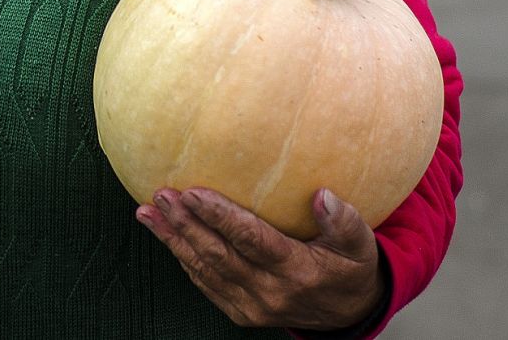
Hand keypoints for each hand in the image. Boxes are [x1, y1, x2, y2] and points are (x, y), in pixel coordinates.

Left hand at [137, 187, 383, 331]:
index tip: (195, 193)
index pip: (253, 241)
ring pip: (205, 270)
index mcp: (298, 272)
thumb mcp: (359, 245)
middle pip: (219, 256)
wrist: (347, 313)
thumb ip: (344, 221)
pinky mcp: (241, 312)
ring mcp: (252, 306)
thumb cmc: (350, 269)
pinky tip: (166, 235)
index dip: (221, 217)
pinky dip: (183, 259)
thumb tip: (323, 196)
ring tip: (149, 212)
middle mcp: (271, 293)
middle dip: (187, 224)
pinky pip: (206, 284)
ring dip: (174, 240)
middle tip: (163, 195)